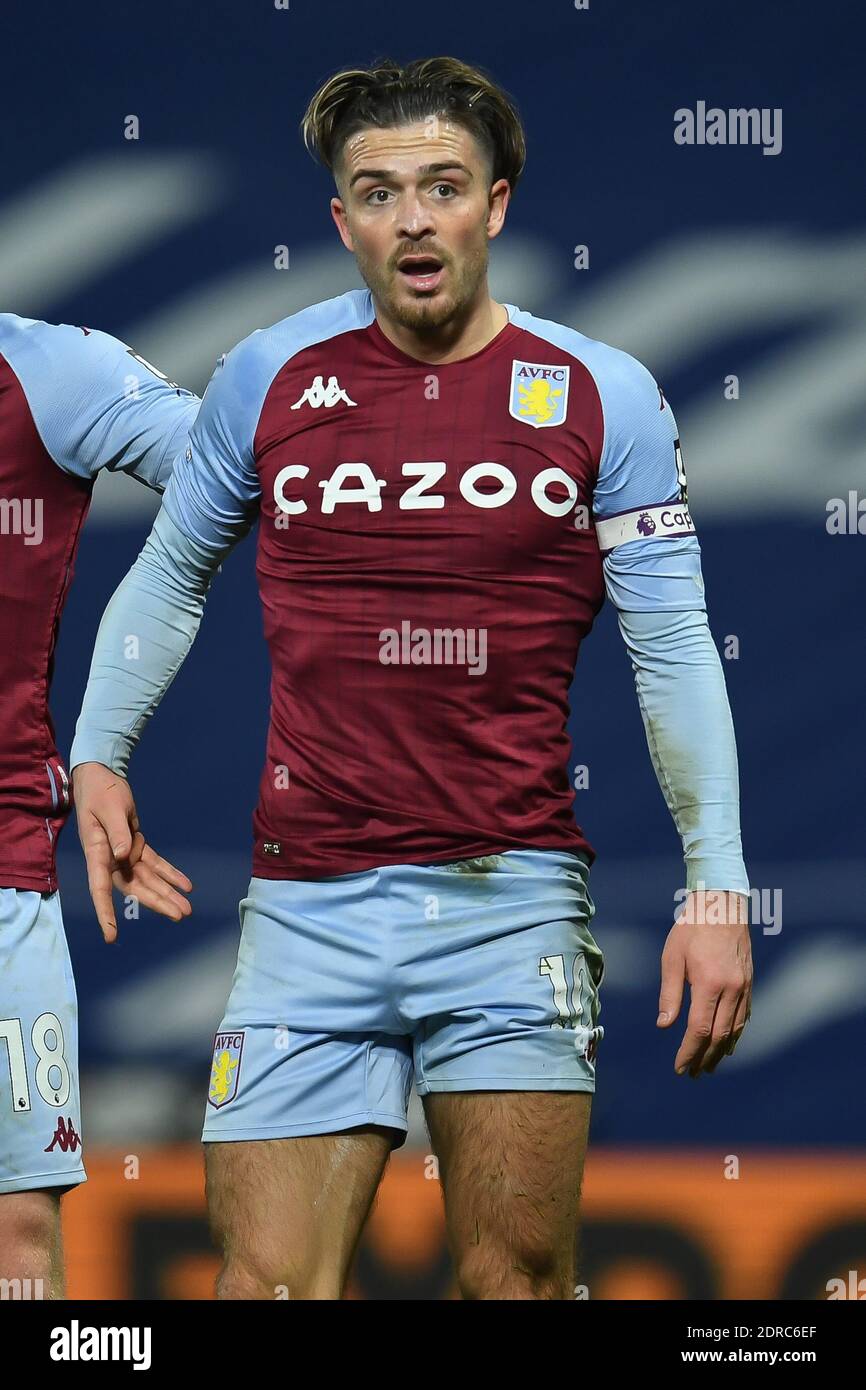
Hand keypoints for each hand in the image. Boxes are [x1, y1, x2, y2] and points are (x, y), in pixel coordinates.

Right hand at [72, 761, 191, 943]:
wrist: (101, 778)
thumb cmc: (101, 793)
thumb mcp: (110, 809)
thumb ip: (117, 833)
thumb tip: (123, 857)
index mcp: (98, 853)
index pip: (101, 887)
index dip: (105, 912)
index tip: (111, 934)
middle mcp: (111, 859)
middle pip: (135, 887)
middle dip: (157, 902)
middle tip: (180, 915)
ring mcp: (124, 854)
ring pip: (148, 880)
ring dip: (167, 893)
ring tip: (187, 908)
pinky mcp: (136, 845)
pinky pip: (155, 864)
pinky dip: (170, 874)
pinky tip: (186, 884)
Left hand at [656, 889, 751, 1076]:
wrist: (721, 905)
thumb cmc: (691, 929)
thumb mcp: (672, 957)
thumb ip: (670, 994)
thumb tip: (664, 1026)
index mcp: (710, 983)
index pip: (699, 1030)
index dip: (689, 1052)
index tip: (679, 1068)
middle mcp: (732, 989)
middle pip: (719, 1036)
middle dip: (704, 1058)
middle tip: (692, 1074)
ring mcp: (744, 986)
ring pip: (735, 1029)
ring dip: (721, 1051)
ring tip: (708, 1065)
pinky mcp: (749, 982)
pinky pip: (745, 1016)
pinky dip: (735, 1034)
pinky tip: (726, 1043)